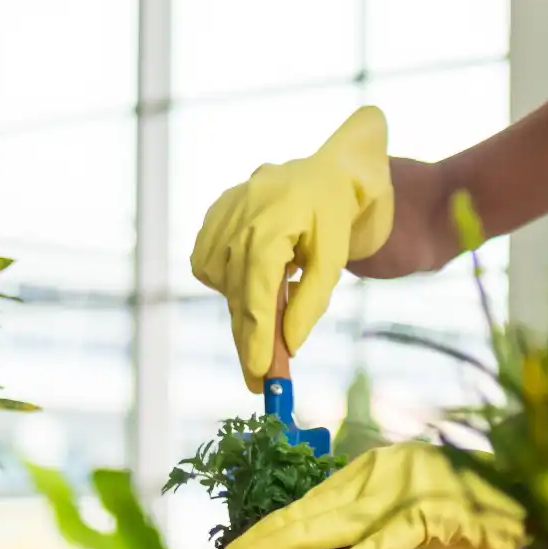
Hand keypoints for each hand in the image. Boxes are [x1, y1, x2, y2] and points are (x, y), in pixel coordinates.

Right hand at [191, 106, 394, 391]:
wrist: (334, 168)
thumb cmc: (340, 210)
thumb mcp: (335, 256)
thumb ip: (311, 299)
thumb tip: (289, 345)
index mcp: (274, 219)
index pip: (257, 289)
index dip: (256, 335)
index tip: (261, 374)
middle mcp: (242, 212)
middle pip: (237, 291)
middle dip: (249, 338)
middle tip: (263, 380)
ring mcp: (225, 210)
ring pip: (220, 281)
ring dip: (242, 308)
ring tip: (269, 322)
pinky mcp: (216, 212)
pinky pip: (207, 262)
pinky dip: (227, 281)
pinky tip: (254, 285)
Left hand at [219, 441, 525, 548]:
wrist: (540, 503)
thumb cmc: (484, 508)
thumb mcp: (421, 509)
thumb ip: (380, 517)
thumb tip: (329, 546)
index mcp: (390, 462)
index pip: (324, 494)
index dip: (285, 519)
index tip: (250, 540)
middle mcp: (395, 468)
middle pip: (320, 505)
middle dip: (272, 532)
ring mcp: (412, 489)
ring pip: (336, 523)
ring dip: (285, 547)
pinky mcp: (430, 516)